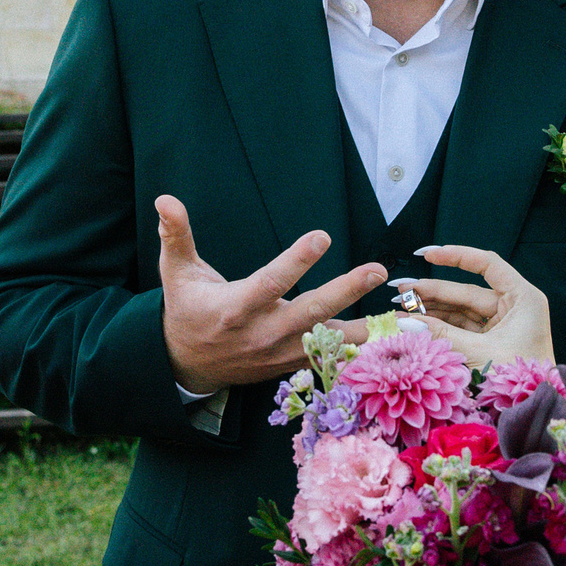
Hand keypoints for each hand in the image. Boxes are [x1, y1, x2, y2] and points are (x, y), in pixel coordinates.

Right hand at [156, 194, 386, 395]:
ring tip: (400, 316)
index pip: (271, 282)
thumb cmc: (187, 309)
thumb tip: (165, 200)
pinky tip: (389, 341)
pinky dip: (359, 351)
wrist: (186, 365)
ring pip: (328, 342)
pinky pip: (329, 359)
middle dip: (345, 291)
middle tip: (376, 270)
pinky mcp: (291, 365)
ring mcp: (279, 354)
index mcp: (235, 307)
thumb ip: (176, 235)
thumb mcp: (177, 273)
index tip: (322, 236)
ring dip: (365, 329)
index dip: (296, 261)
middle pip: (310, 313)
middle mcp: (262, 333)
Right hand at [389, 244, 555, 368]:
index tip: (426, 254)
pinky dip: (440, 327)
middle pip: (467, 291)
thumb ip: (440, 335)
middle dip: (432, 291)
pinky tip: (415, 324)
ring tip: (400, 308)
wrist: (535, 415)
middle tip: (399, 290)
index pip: (487, 265)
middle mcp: (515, 307)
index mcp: (524, 299)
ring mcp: (504, 325)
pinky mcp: (494, 342)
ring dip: (431, 310)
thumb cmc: (517, 383)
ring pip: (461, 311)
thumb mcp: (477, 354)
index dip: (456, 256)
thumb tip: (402, 322)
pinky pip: (463, 328)